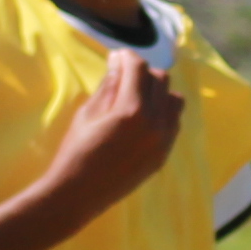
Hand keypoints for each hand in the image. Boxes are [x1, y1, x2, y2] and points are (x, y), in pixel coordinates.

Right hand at [40, 54, 184, 225]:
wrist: (80, 193)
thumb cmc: (76, 150)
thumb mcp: (88, 113)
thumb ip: (109, 86)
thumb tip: (119, 61)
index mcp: (132, 111)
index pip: (139, 69)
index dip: (127, 57)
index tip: (118, 55)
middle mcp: (155, 123)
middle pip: (160, 80)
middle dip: (142, 72)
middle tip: (124, 74)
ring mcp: (164, 140)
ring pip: (174, 99)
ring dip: (158, 91)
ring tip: (135, 96)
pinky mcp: (165, 153)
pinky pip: (174, 121)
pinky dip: (163, 111)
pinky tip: (142, 115)